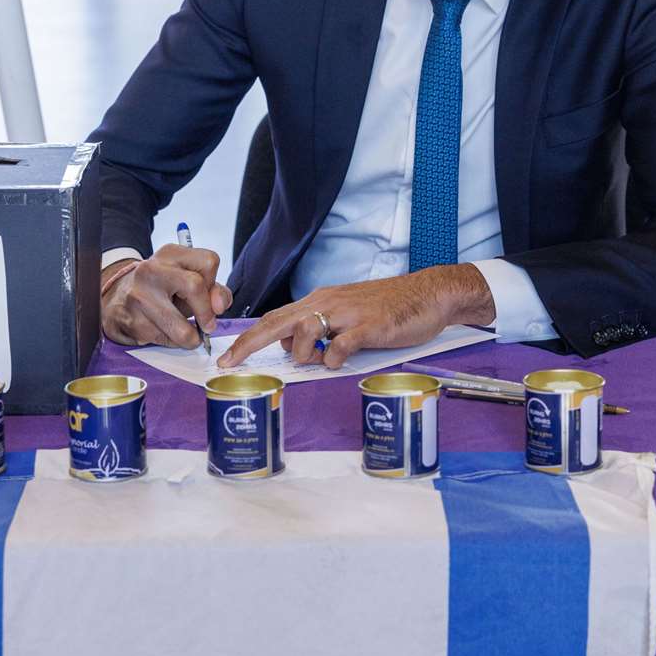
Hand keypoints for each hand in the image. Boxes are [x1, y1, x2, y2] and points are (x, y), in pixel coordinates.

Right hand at [100, 245, 232, 347]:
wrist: (116, 300)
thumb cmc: (160, 289)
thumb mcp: (186, 280)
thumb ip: (213, 290)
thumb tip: (219, 306)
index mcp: (170, 254)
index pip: (208, 262)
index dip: (214, 284)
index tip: (209, 298)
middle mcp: (152, 270)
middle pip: (195, 286)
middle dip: (206, 313)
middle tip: (207, 325)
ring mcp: (140, 296)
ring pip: (182, 328)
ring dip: (191, 338)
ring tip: (189, 335)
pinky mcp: (134, 323)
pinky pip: (167, 341)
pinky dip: (173, 342)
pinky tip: (165, 332)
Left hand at [216, 264, 494, 369]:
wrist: (429, 293)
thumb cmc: (389, 307)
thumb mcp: (346, 314)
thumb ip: (319, 329)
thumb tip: (292, 347)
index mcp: (320, 301)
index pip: (274, 318)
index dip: (247, 337)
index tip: (226, 356)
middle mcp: (327, 303)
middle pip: (277, 323)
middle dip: (248, 344)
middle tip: (228, 363)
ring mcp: (349, 314)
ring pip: (304, 332)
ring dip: (304, 353)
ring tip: (324, 357)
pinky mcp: (370, 327)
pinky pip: (341, 346)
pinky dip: (334, 358)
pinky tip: (341, 360)